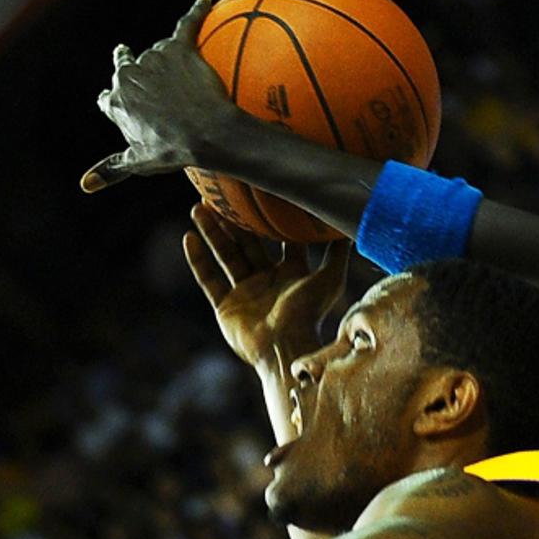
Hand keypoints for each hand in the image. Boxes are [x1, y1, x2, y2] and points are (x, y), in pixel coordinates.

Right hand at [82, 0, 238, 192]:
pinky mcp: (179, 48)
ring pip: (155, 53)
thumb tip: (85, 185)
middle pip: (125, 67)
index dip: (116, 100)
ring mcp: (153, 60)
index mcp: (117, 103)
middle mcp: (129, 76)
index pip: (110, 98)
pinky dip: (198, 11)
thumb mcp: (140, 162)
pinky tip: (207, 0)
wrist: (207, 134)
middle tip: (130, 61)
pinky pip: (188, 24)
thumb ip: (112, 168)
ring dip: (166, 60)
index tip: (119, 101)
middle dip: (127, 66)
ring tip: (186, 78)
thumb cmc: (174, 151)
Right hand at [184, 203, 351, 367]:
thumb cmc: (309, 312)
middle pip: (248, 245)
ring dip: (212, 233)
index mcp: (292, 273)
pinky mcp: (226, 307)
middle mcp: (268, 281)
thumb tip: (351, 223)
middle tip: (220, 196)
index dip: (271, 219)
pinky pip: (209, 280)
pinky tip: (188, 237)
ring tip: (198, 208)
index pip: (280, 240)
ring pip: (226, 256)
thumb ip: (338, 252)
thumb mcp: (330, 278)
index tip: (261, 194)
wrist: (285, 345)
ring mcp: (245, 294)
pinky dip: (198, 260)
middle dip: (233, 222)